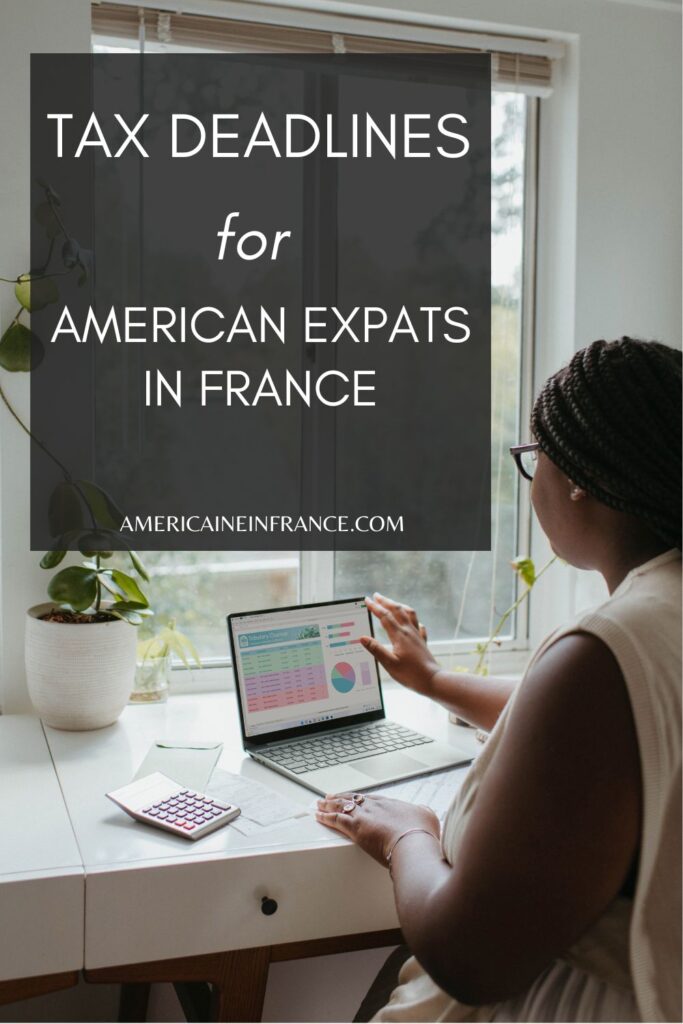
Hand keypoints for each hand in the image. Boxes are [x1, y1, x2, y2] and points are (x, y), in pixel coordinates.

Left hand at [315, 792, 440, 866]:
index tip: (355, 797)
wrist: (414, 843)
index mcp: (392, 804)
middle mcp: (376, 806)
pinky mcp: (356, 828)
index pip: (372, 799)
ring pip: (342, 807)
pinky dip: (325, 817)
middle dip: (341, 797)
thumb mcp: (429, 818)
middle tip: (331, 796)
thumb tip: (424, 811)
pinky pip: (336, 820)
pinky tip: (318, 816)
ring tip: (320, 803)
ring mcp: (365, 816)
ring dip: (329, 805)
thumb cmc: (423, 835)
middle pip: (354, 799)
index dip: (361, 798)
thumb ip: (424, 813)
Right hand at [360, 593, 438, 694]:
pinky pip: (419, 626)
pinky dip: (414, 621)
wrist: (432, 680)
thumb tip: (362, 638)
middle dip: (386, 601)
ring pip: (409, 614)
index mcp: (399, 635)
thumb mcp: (389, 664)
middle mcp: (409, 632)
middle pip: (397, 611)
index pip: (385, 616)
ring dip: (399, 606)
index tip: (367, 600)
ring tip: (394, 603)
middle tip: (377, 595)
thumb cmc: (411, 674)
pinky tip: (414, 622)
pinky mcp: (422, 642)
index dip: (375, 607)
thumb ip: (376, 649)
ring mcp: (417, 636)